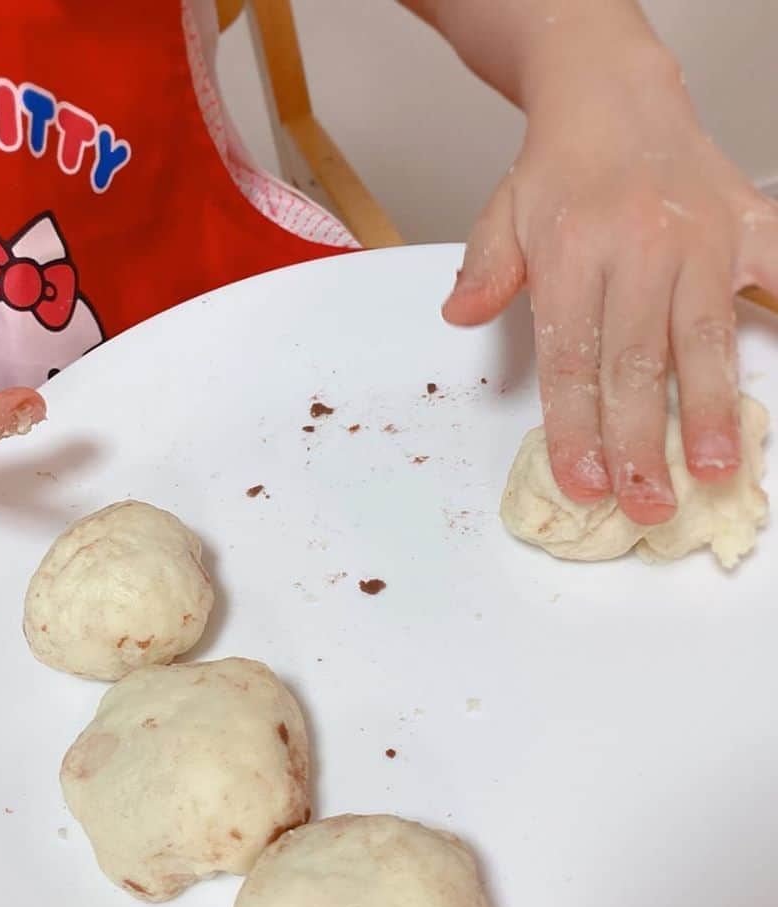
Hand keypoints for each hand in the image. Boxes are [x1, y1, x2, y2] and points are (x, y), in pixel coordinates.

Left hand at [442, 41, 775, 524]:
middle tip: (647, 504)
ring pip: (703, 338)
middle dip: (640, 442)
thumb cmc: (559, 172)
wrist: (617, 100)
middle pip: (636, 364)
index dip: (574, 429)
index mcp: (571, 252)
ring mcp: (700, 238)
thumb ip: (485, 272)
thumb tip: (459, 316)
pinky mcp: (748, 225)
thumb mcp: (502, 214)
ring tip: (716, 467)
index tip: (582, 484)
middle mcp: (638, 248)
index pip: (571, 360)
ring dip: (710, 409)